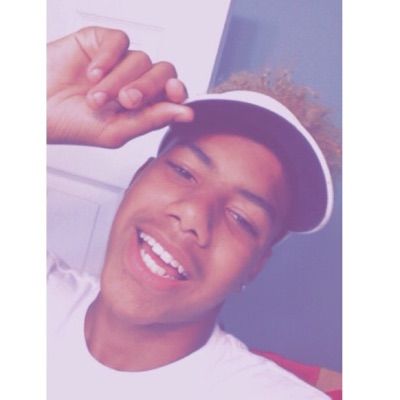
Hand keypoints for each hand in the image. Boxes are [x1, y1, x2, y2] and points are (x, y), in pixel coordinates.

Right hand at [47, 26, 193, 146]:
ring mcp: (118, 62)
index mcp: (142, 105)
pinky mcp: (100, 43)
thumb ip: (152, 120)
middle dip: (147, 87)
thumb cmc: (71, 124)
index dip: (178, 90)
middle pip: (163, 72)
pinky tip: (92, 73)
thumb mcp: (116, 131)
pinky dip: (108, 58)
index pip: (172, 93)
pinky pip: (119, 41)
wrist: (34, 108)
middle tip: (125, 101)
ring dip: (118, 80)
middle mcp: (134, 82)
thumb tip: (186, 112)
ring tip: (95, 97)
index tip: (174, 92)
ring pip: (141, 59)